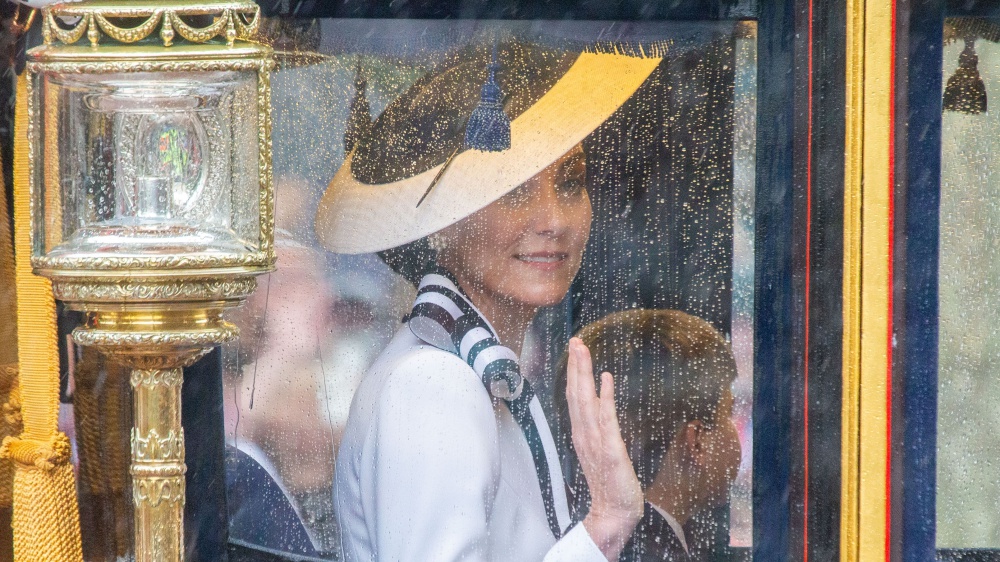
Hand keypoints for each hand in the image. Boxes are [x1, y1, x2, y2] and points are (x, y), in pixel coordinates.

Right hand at [565, 337, 642, 559]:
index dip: (574, 371)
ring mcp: (596, 442)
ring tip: (582, 350)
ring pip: (586, 401)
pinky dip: (605, 398)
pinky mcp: (611, 450)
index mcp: (582, 433)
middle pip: (576, 394)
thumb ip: (598, 427)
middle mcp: (584, 434)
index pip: (575, 396)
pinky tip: (606, 378)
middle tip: (575, 340)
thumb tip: (599, 403)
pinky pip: (607, 420)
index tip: (574, 349)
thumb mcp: (601, 450)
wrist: (614, 513)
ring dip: (583, 374)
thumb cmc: (610, 483)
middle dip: (575, 365)